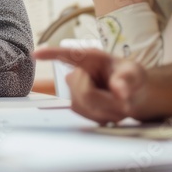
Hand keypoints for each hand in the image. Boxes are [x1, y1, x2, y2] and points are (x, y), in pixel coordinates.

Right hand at [33, 47, 147, 123]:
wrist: (134, 95)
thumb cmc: (133, 78)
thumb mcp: (135, 73)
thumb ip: (127, 79)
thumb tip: (120, 91)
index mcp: (90, 58)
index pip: (66, 54)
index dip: (50, 54)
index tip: (35, 54)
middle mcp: (79, 72)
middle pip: (81, 91)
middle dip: (106, 100)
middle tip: (122, 97)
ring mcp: (76, 90)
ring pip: (83, 106)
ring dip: (107, 110)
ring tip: (118, 104)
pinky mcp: (77, 105)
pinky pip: (86, 116)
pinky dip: (104, 117)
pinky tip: (111, 111)